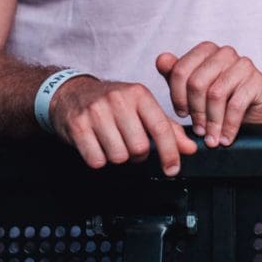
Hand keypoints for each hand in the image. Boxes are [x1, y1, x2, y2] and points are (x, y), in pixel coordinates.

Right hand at [50, 75, 197, 176]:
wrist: (71, 93)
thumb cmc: (111, 104)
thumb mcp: (141, 108)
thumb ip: (167, 128)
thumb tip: (190, 148)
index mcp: (139, 94)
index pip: (160, 127)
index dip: (170, 152)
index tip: (173, 168)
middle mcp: (118, 100)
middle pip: (139, 148)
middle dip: (137, 154)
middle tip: (129, 144)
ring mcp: (96, 112)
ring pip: (119, 156)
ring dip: (118, 157)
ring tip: (112, 142)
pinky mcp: (77, 125)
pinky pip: (96, 160)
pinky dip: (98, 159)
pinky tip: (97, 145)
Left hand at [156, 43, 261, 146]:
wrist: (255, 111)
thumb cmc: (221, 99)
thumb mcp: (193, 89)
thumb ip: (176, 75)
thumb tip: (161, 59)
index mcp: (206, 51)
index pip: (181, 70)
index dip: (177, 96)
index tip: (182, 114)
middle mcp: (225, 53)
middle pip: (197, 83)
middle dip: (195, 111)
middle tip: (198, 130)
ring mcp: (243, 65)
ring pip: (216, 94)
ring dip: (211, 122)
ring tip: (211, 138)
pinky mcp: (257, 81)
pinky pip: (236, 105)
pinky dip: (228, 126)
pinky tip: (225, 139)